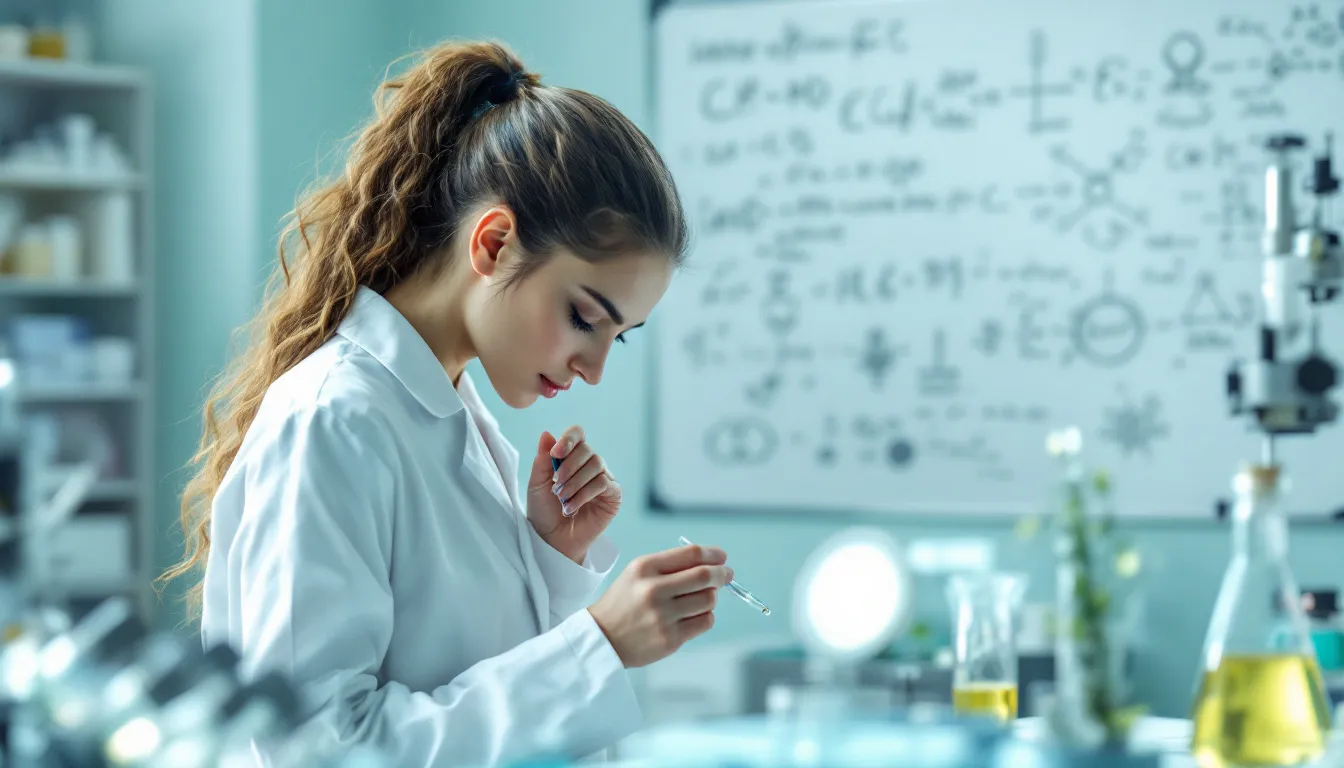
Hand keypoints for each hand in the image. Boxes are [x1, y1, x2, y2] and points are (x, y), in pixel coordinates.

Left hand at [526, 426, 620, 564]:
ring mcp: (604, 478)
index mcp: (572, 456)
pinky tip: (571, 508)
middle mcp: (590, 464)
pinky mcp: (613, 495)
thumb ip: (542, 460)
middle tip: (556, 487)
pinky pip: (604, 483)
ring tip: (562, 501)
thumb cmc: (544, 511)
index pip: (577, 434)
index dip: (569, 439)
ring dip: (575, 483)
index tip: (556, 454)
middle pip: (587, 450)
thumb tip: (547, 433)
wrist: (552, 540)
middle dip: (569, 467)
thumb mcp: (537, 483)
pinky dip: (585, 494)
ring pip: (597, 465)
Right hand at [587, 544, 732, 667]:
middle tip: (727, 574)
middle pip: (705, 576)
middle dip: (722, 574)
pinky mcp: (670, 638)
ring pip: (709, 600)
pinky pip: (705, 622)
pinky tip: (693, 615)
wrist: (602, 638)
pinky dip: (706, 616)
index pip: (691, 554)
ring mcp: (662, 616)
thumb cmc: (624, 602)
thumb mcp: (637, 573)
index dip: (713, 554)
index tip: (722, 557)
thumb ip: (670, 565)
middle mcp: (653, 590)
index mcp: (645, 568)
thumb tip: (712, 562)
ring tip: (702, 598)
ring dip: (712, 597)